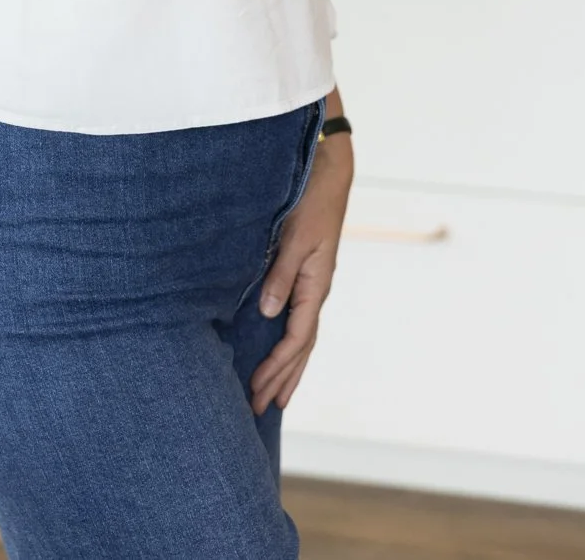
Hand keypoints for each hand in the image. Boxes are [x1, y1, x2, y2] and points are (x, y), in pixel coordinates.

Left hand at [249, 137, 352, 415]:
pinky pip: (299, 321)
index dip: (276, 367)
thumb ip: (280, 275)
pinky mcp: (306, 275)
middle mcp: (315, 291)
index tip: (256, 389)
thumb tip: (268, 313)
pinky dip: (290, 344)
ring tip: (275, 397)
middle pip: (300, 348)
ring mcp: (313, 285)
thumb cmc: (312, 202)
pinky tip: (279, 352)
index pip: (295, 339)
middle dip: (280, 379)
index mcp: (314, 286)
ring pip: (301, 338)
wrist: (329, 174)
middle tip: (259, 409)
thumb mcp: (294, 238)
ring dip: (288, 369)